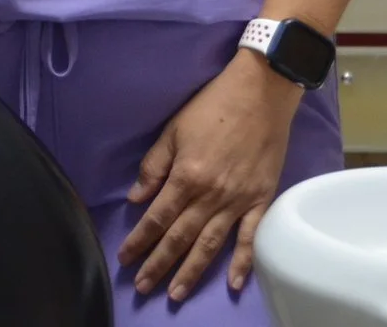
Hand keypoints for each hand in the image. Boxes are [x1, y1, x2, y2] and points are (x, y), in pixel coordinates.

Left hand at [114, 52, 303, 300]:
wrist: (260, 93)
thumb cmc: (212, 106)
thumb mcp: (173, 130)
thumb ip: (154, 166)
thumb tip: (136, 199)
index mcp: (186, 176)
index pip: (157, 217)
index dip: (139, 240)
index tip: (124, 259)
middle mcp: (211, 195)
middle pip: (180, 237)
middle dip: (159, 264)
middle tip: (144, 287)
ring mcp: (238, 201)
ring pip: (211, 244)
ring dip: (192, 271)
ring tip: (175, 293)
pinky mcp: (261, 200)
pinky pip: (251, 237)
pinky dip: (244, 262)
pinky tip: (233, 283)